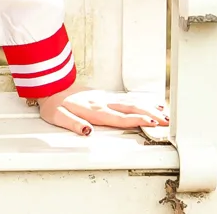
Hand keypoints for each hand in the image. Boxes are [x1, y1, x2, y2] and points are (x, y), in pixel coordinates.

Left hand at [36, 85, 169, 135]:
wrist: (48, 84)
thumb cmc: (52, 102)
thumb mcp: (57, 116)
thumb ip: (72, 123)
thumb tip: (87, 131)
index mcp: (94, 110)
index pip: (120, 117)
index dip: (137, 120)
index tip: (153, 123)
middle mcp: (102, 102)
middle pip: (131, 108)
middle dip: (151, 114)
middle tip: (167, 121)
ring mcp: (103, 97)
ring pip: (130, 102)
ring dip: (148, 107)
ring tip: (164, 112)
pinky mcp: (102, 95)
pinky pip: (126, 98)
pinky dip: (139, 101)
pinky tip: (146, 103)